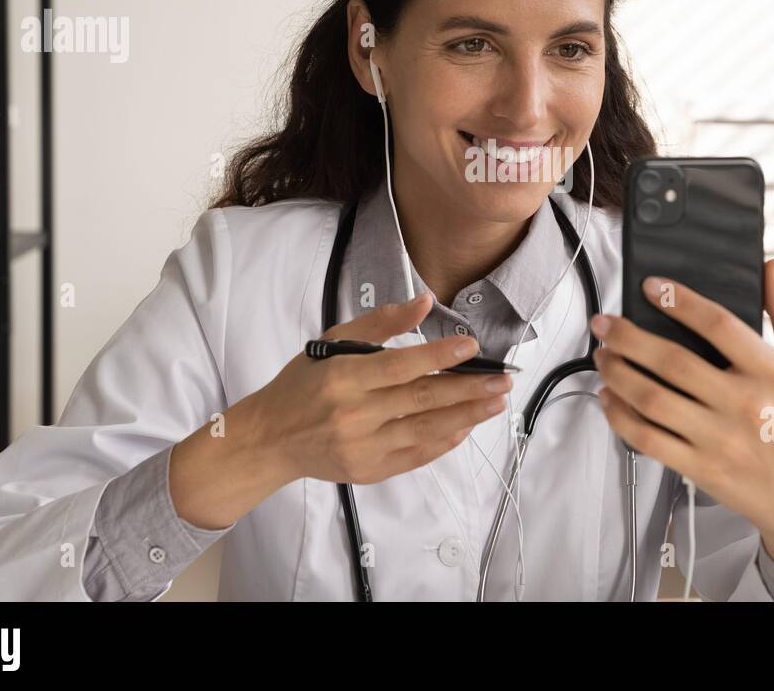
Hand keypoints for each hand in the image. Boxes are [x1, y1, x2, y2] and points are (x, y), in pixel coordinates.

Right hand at [253, 292, 512, 483]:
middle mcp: (355, 414)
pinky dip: (444, 441)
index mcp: (344, 378)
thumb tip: (424, 302)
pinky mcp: (370, 470)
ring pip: (426, 429)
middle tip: (503, 378)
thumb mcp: (333, 342)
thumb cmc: (304, 384)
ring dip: (466, 415)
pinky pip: (416, 456)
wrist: (271, 438)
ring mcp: (364, 446)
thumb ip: (380, 323)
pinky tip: (466, 425)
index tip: (472, 347)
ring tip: (496, 401)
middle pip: (421, 399)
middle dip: (468, 388)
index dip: (439, 356)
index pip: (400, 366)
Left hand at [592, 260, 773, 579]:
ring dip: (617, 373)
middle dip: (627, 337)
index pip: (720, 325)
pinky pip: (647, 438)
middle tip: (604, 323)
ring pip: (652, 399)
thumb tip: (770, 268)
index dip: (681, 301)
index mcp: (771, 372)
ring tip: (602, 355)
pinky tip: (608, 397)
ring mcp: (719, 439)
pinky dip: (619, 416)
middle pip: (672, 362)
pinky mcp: (699, 468)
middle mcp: (745, 405)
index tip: (651, 286)